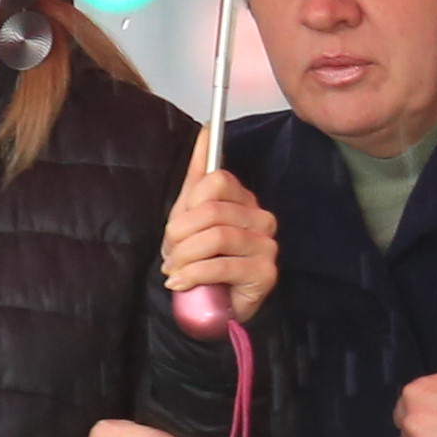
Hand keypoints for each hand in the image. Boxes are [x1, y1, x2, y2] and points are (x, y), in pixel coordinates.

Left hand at [161, 163, 278, 324]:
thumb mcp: (191, 214)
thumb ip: (198, 173)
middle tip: (169, 255)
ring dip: (185, 256)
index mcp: (245, 199)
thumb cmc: (203, 259)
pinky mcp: (265, 273)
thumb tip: (206, 130)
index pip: (218, 180)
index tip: (174, 228)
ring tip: (174, 271)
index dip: (188, 204)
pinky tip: (181, 283)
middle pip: (213, 210)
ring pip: (217, 236)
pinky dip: (193, 274)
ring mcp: (267, 246)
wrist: (213, 306)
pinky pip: (222, 266)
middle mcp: (261, 219)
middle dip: (180, 235)